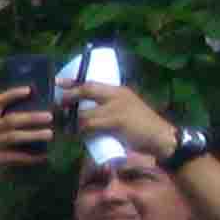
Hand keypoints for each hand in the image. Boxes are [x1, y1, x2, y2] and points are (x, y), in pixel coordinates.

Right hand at [0, 83, 54, 191]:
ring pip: (12, 137)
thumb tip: (41, 116)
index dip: (12, 95)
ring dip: (33, 135)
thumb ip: (10, 127)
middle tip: (50, 117)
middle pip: (10, 120)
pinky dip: (30, 157)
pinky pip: (13, 156)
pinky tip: (43, 157)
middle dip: (31, 117)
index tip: (30, 90)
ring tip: (50, 134)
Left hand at [59, 76, 180, 163]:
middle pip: (86, 90)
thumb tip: (83, 112)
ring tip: (69, 127)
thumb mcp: (126, 110)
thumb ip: (108, 107)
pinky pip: (91, 125)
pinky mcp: (117, 121)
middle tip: (59, 106)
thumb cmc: (142, 126)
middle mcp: (117, 95)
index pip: (91, 82)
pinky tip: (79, 135)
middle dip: (68, 97)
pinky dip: (82, 130)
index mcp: (118, 91)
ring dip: (74, 121)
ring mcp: (117, 107)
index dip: (72, 82)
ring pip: (85, 113)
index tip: (57, 82)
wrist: (161, 137)